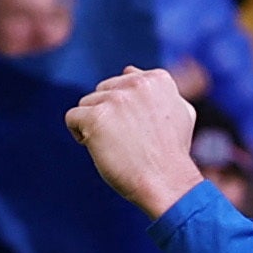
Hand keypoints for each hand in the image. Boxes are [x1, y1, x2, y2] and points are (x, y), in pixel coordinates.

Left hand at [63, 65, 205, 213]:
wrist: (167, 183)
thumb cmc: (172, 155)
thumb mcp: (180, 113)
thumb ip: (157, 90)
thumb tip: (129, 70)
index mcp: (157, 79)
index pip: (123, 83)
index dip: (125, 110)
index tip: (140, 131)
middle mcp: (137, 83)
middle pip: (102, 91)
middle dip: (109, 116)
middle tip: (128, 142)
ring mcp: (116, 99)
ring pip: (86, 104)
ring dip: (95, 126)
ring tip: (116, 147)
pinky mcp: (97, 117)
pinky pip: (72, 118)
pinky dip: (79, 134)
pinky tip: (98, 148)